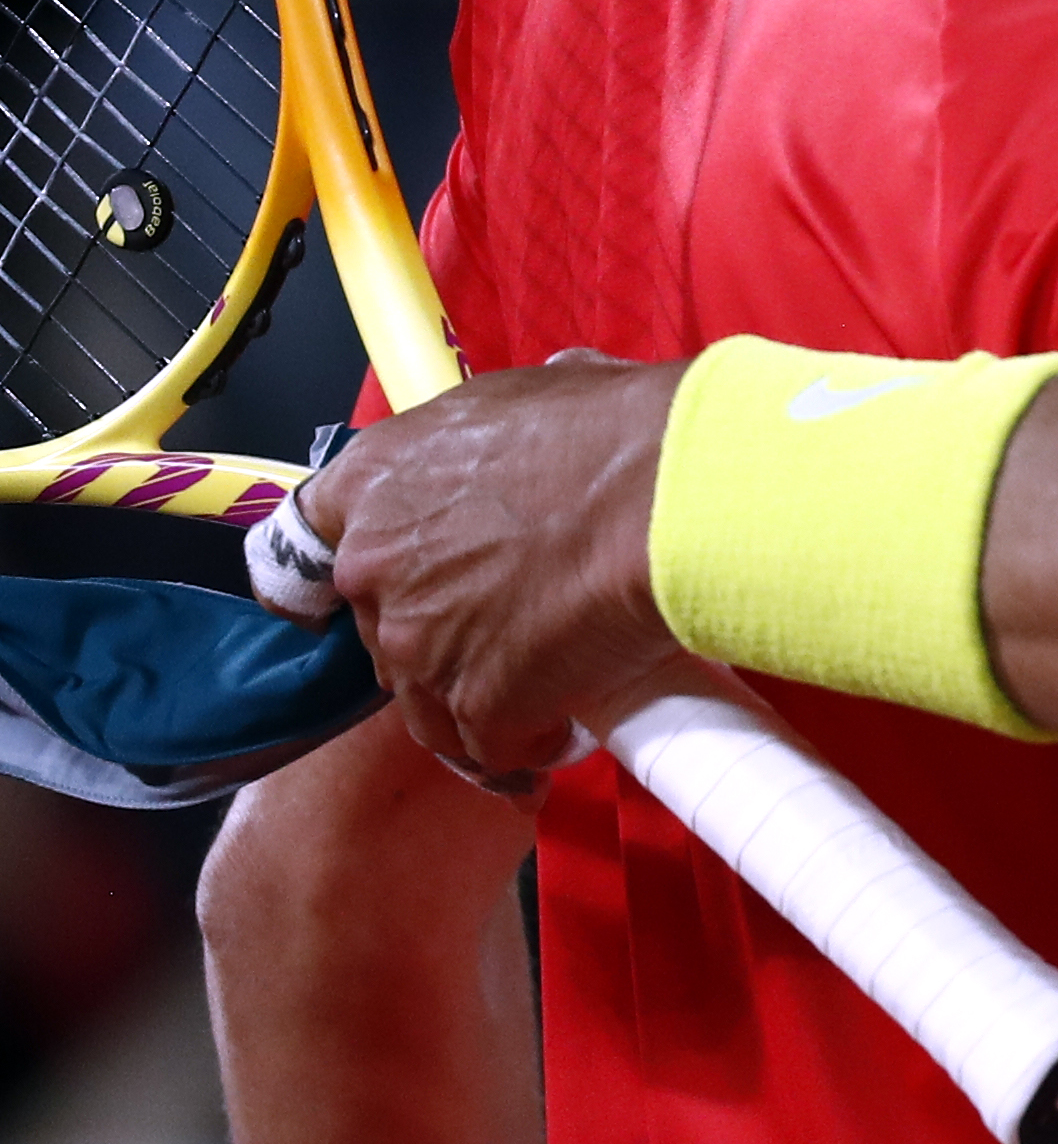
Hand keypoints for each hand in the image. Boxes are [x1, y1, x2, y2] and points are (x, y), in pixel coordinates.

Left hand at [292, 355, 688, 781]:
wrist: (669, 494)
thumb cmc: (615, 431)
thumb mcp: (534, 397)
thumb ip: (502, 433)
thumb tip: (548, 417)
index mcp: (374, 481)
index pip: (302, 542)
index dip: (344, 573)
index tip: (377, 589)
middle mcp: (374, 565)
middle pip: (381, 626)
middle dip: (439, 634)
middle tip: (511, 630)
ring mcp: (419, 642)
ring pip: (427, 699)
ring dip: (476, 702)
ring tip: (540, 705)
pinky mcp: (478, 703)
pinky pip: (489, 746)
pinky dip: (523, 746)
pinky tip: (560, 737)